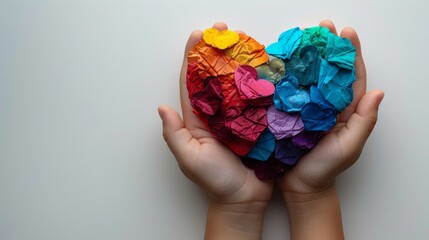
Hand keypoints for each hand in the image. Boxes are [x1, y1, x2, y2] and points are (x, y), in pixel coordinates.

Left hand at [158, 22, 272, 238]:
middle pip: (215, 75)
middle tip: (224, 29)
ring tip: (244, 39)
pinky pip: (256, 97)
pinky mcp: (256, 121)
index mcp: (198, 119)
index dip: (193, 57)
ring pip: (236, 82)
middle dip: (217, 50)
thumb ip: (174, 135)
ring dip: (238, 59)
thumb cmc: (215, 182)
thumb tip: (161, 108)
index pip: (192, 82)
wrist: (243, 200)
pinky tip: (264, 64)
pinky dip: (258, 80)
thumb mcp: (189, 159)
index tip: (198, 35)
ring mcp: (238, 116)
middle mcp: (217, 113)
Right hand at [277, 20, 383, 196]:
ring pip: (309, 77)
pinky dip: (287, 75)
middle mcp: (326, 105)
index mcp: (345, 111)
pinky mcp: (289, 113)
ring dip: (307, 56)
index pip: (351, 77)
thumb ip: (364, 121)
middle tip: (322, 27)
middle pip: (329, 70)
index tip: (346, 33)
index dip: (350, 54)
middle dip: (328, 47)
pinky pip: (290, 91)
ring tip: (303, 37)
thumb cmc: (326, 169)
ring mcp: (307, 108)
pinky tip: (282, 62)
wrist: (300, 187)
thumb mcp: (350, 147)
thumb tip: (378, 92)